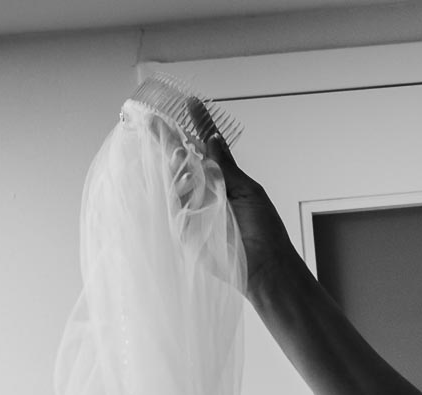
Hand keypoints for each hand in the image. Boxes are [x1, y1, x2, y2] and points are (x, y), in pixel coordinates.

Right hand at [186, 98, 298, 288]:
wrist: (266, 266)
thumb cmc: (265, 230)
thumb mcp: (247, 190)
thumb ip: (225, 166)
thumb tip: (212, 138)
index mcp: (222, 179)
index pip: (206, 147)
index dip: (199, 124)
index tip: (192, 102)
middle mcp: (205, 192)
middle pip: (181, 161)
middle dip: (167, 140)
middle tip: (155, 121)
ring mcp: (193, 209)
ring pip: (174, 180)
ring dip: (173, 163)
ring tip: (176, 150)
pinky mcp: (185, 229)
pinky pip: (173, 205)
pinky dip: (176, 189)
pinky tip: (183, 177)